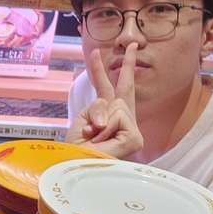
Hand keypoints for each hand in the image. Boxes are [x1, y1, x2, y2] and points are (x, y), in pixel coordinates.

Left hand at [68, 43, 141, 159]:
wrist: (78, 169)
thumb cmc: (77, 152)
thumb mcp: (81, 123)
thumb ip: (97, 108)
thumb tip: (112, 113)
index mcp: (106, 118)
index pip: (105, 89)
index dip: (100, 70)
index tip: (96, 52)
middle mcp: (121, 122)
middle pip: (125, 89)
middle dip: (129, 65)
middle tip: (133, 44)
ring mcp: (131, 131)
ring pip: (116, 108)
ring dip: (101, 122)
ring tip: (95, 140)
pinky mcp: (135, 138)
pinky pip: (118, 119)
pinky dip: (107, 128)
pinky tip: (104, 142)